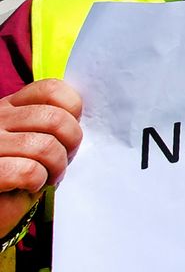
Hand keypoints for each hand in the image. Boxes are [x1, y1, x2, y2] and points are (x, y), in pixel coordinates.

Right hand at [0, 79, 82, 232]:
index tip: (68, 134)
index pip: (51, 89)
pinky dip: (38, 182)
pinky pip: (29, 171)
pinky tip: (29, 186)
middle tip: (62, 161)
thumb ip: (54, 124)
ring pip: (46, 146)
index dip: (72, 110)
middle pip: (55, 118)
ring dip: (56, 167)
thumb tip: (83, 119)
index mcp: (10, 107)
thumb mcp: (36, 141)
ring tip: (47, 177)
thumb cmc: (19, 175)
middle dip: (70, 144)